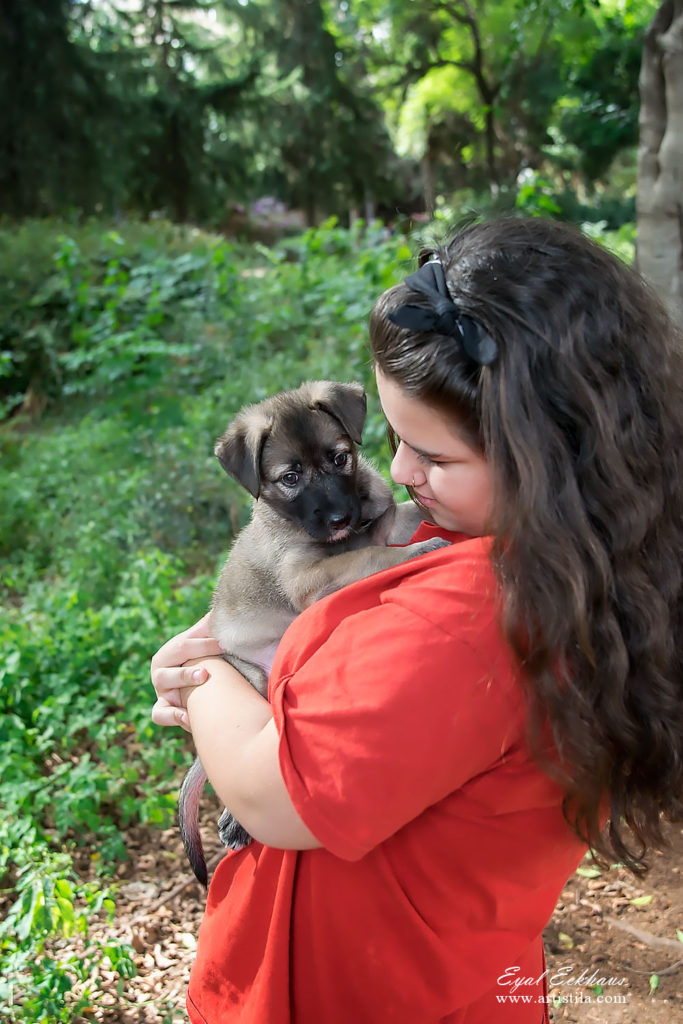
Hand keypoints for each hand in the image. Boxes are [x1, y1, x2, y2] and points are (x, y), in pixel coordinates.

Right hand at [150, 612, 223, 730]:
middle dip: (186, 674)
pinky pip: (160, 715)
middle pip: (167, 672)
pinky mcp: (163, 709)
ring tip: (197, 698)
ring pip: (162, 693)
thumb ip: (213, 624)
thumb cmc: (204, 656)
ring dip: (178, 697)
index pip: (184, 646)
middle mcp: (161, 671)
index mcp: (170, 651)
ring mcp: (161, 692)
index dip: (205, 645)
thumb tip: (228, 603)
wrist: (197, 682)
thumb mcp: (204, 640)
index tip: (226, 644)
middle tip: (206, 674)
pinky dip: (173, 717)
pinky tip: (190, 719)